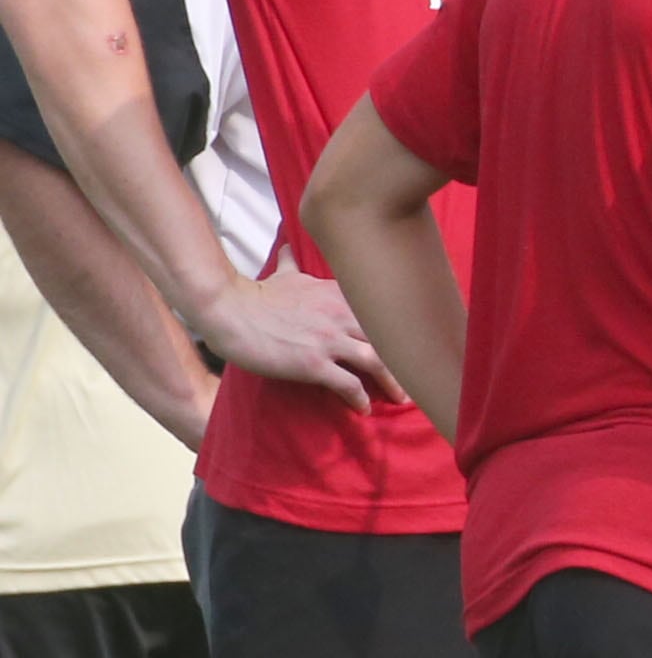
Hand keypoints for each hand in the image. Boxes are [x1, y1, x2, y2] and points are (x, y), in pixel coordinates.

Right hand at [199, 258, 403, 412]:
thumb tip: (287, 247)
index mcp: (340, 295)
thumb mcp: (283, 276)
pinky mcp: (314, 364)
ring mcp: (329, 340)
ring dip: (392, 383)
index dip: (399, 331)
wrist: (228, 311)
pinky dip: (360, 399)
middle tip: (418, 376)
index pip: (383, 313)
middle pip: (389, 339)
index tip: (411, 344)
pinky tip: (363, 410)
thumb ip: (293, 265)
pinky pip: (349, 385)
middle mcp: (341, 315)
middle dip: (406, 359)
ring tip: (400, 398)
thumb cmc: (255, 296)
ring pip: (377, 363)